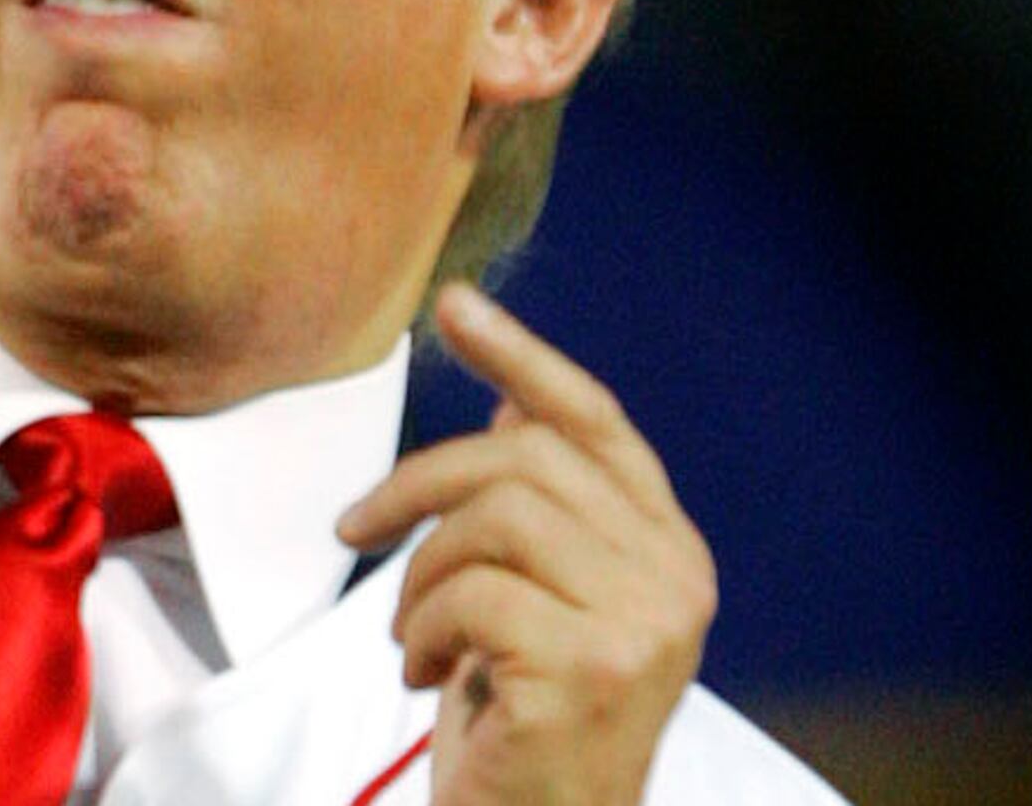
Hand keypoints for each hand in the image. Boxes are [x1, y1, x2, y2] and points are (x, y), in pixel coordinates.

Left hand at [334, 283, 713, 805]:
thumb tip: (504, 395)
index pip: (596, 422)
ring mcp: (642, 623)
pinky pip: (471, 594)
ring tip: (412, 635)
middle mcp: (675, 578)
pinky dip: (423, 630)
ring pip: (494, 517)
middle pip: (526, 457)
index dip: (523, 355)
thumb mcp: (533, 602)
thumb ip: (540, 508)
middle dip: (419, 482)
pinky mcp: (591, 667)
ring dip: (420, 573)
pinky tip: (426, 677)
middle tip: (357, 529)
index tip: (453, 304)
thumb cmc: (528, 726)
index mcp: (669, 551)